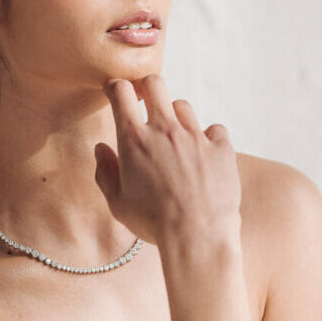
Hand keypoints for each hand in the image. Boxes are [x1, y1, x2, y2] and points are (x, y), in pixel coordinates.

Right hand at [93, 75, 240, 251]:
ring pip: (183, 106)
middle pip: (155, 83)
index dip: (116, 87)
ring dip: (176, 118)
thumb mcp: (117, 203)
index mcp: (134, 140)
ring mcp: (195, 136)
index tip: (116, 93)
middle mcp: (165, 130)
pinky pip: (214, 129)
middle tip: (146, 103)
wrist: (197, 236)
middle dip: (147, 87)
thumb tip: (101, 149)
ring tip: (176, 142)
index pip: (121, 92)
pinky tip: (204, 156)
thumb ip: (105, 172)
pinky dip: (208, 138)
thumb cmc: (153, 223)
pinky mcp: (221, 147)